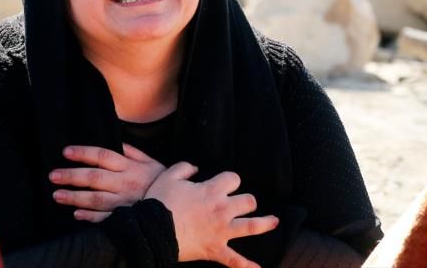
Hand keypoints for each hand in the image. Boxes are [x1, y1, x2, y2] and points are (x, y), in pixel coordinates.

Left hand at [49, 143, 165, 221]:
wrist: (177, 206)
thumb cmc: (161, 182)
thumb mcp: (151, 162)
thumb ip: (133, 152)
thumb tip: (118, 141)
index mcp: (130, 167)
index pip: (103, 156)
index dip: (84, 153)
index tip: (66, 152)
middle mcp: (125, 183)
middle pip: (94, 177)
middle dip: (72, 176)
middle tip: (53, 175)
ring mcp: (124, 201)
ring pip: (95, 198)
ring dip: (75, 197)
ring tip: (57, 195)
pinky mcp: (125, 217)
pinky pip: (105, 218)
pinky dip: (90, 217)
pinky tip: (76, 214)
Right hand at [147, 163, 278, 267]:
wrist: (152, 231)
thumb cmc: (159, 203)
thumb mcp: (168, 177)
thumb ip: (184, 168)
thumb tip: (195, 168)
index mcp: (211, 190)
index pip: (233, 179)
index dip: (230, 180)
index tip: (225, 184)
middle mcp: (222, 209)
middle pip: (248, 201)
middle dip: (247, 201)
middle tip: (242, 205)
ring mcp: (221, 230)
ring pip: (252, 226)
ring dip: (265, 223)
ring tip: (274, 222)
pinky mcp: (215, 249)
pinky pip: (235, 260)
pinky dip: (247, 266)